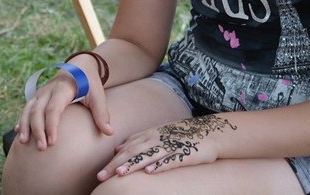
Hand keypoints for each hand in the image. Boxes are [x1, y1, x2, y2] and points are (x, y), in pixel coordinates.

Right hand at [14, 69, 112, 149]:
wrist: (80, 66)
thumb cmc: (90, 82)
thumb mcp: (98, 95)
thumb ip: (102, 113)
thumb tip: (109, 132)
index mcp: (63, 89)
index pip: (53, 109)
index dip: (51, 126)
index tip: (52, 142)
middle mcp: (48, 90)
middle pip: (37, 110)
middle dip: (37, 130)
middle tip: (41, 148)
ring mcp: (41, 93)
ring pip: (28, 109)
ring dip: (25, 125)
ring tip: (23, 142)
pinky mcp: (38, 97)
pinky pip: (26, 108)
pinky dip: (22, 120)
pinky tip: (18, 132)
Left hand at [96, 115, 237, 180]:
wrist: (210, 132)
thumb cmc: (181, 135)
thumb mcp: (158, 134)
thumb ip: (139, 140)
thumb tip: (119, 148)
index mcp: (150, 135)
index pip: (127, 148)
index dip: (113, 160)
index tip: (99, 173)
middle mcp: (157, 139)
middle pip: (133, 152)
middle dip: (116, 165)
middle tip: (101, 176)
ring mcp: (170, 145)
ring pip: (148, 156)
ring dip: (133, 165)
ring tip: (120, 173)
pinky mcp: (184, 153)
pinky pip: (170, 160)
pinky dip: (159, 165)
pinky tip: (150, 172)